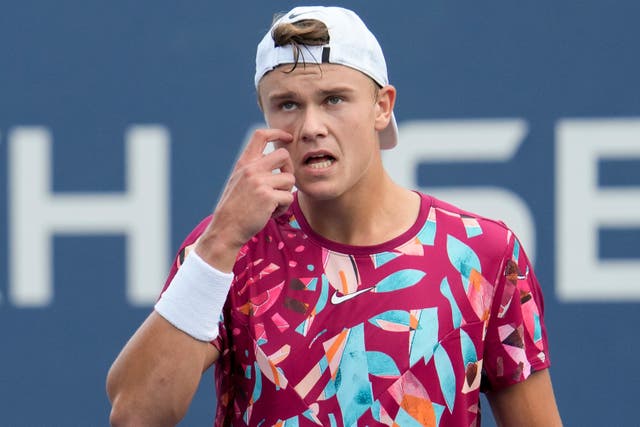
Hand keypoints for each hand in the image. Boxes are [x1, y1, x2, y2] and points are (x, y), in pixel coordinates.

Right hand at [195, 129, 294, 270]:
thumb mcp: (238, 181)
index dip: (277, 132)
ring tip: (273, 204)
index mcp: (244, 163)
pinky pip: (289, 198)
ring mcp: (260, 182)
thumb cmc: (235, 208)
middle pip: (283, 155)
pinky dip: (283, 208)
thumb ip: (253, 169)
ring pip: (290, 180)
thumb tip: (278, 159)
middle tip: (284, 183)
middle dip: (289, 168)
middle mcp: (251, 169)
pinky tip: (271, 213)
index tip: (288, 137)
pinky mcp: (268, 197)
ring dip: (285, 193)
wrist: (226, 228)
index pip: (260, 135)